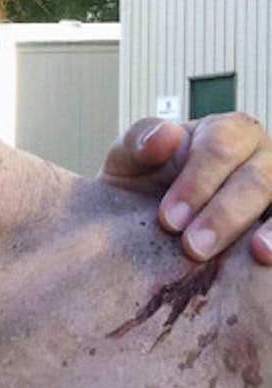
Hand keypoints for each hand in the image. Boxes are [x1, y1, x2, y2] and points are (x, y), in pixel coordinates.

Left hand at [101, 113, 271, 263]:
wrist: (144, 222)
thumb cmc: (145, 183)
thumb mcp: (130, 159)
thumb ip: (141, 140)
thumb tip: (167, 135)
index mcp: (227, 131)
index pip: (220, 149)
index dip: (196, 183)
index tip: (169, 219)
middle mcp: (262, 155)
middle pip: (256, 179)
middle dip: (223, 215)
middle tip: (193, 248)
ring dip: (262, 230)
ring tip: (252, 256)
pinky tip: (267, 257)